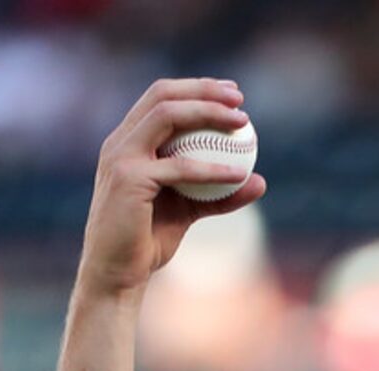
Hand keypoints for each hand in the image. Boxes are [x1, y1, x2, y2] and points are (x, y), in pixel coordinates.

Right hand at [78, 78, 265, 298]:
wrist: (118, 273)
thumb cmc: (149, 241)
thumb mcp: (189, 210)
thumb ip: (219, 194)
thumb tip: (260, 181)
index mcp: (129, 141)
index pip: (162, 98)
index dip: (197, 88)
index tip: (232, 95)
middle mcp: (120, 141)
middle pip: (163, 95)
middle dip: (203, 89)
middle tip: (239, 98)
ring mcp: (121, 156)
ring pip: (167, 115)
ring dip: (207, 112)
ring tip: (242, 123)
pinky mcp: (129, 179)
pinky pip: (179, 167)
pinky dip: (211, 168)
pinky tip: (237, 173)